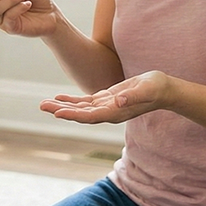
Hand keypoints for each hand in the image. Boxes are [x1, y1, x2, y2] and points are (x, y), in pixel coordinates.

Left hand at [40, 71, 172, 123]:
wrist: (163, 89)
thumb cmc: (156, 89)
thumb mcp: (147, 90)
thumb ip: (132, 96)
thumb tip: (117, 101)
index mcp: (115, 112)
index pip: (90, 116)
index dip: (73, 114)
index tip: (57, 113)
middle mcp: (107, 113)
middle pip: (79, 114)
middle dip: (60, 110)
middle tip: (42, 106)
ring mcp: (105, 107)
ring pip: (79, 108)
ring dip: (61, 106)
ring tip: (43, 103)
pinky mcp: (105, 99)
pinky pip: (84, 102)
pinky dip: (71, 101)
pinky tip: (58, 97)